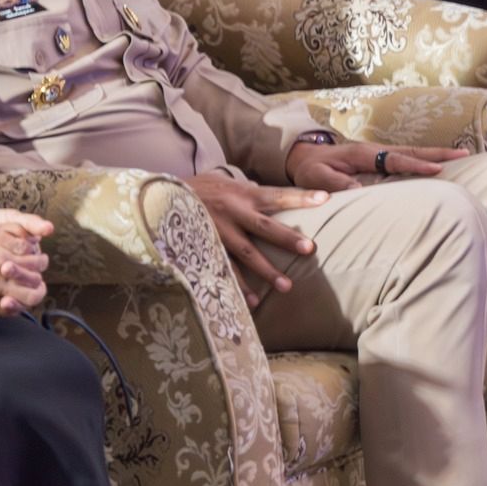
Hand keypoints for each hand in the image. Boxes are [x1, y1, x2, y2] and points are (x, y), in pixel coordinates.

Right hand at [0, 208, 53, 316]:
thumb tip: (32, 242)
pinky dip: (1, 305)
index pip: (35, 266)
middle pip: (32, 292)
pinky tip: (2, 296)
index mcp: (1, 257)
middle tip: (36, 279)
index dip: (40, 263)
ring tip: (21, 290)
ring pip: (14, 306)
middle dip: (37, 286)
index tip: (39, 260)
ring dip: (21, 299)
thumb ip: (14, 234)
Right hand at [185, 175, 329, 307]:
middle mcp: (233, 212)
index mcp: (243, 193)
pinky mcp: (207, 248)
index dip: (300, 197)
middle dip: (287, 237)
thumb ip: (248, 191)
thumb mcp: (226, 183)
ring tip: (288, 286)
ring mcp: (219, 232)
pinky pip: (225, 270)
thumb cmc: (201, 190)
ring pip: (246, 253)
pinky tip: (254, 302)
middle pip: (265, 226)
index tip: (325, 199)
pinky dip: (239, 286)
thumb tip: (267, 192)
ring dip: (267, 270)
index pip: (277, 195)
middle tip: (310, 248)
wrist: (161, 197)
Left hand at [284, 138, 469, 192]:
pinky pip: (406, 159)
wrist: (303, 157)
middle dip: (438, 152)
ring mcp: (379, 153)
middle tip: (464, 153)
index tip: (437, 168)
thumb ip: (335, 183)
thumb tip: (357, 189)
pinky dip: (425, 159)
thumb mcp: (317, 178)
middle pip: (411, 150)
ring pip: (412, 152)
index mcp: (362, 154)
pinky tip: (439, 164)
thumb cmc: (310, 170)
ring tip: (461, 156)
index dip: (416, 164)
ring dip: (436, 154)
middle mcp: (375, 150)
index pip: (395, 159)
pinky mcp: (380, 160)